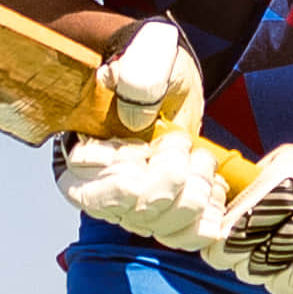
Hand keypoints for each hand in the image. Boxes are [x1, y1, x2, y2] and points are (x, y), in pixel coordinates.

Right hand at [49, 22, 250, 253]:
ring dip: (198, 193)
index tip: (164, 138)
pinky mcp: (163, 219)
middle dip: (179, 175)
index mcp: (80, 157)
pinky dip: (210, 216)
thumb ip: (138, 74)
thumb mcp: (145, 55)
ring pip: (168, 228)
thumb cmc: (149, 66)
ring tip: (202, 162)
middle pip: (144, 210)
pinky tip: (212, 188)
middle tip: (185, 144)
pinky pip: (187, 239)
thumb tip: (135, 114)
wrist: (162, 76)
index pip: (110, 190)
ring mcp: (133, 211)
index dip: (145, 168)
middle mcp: (101, 192)